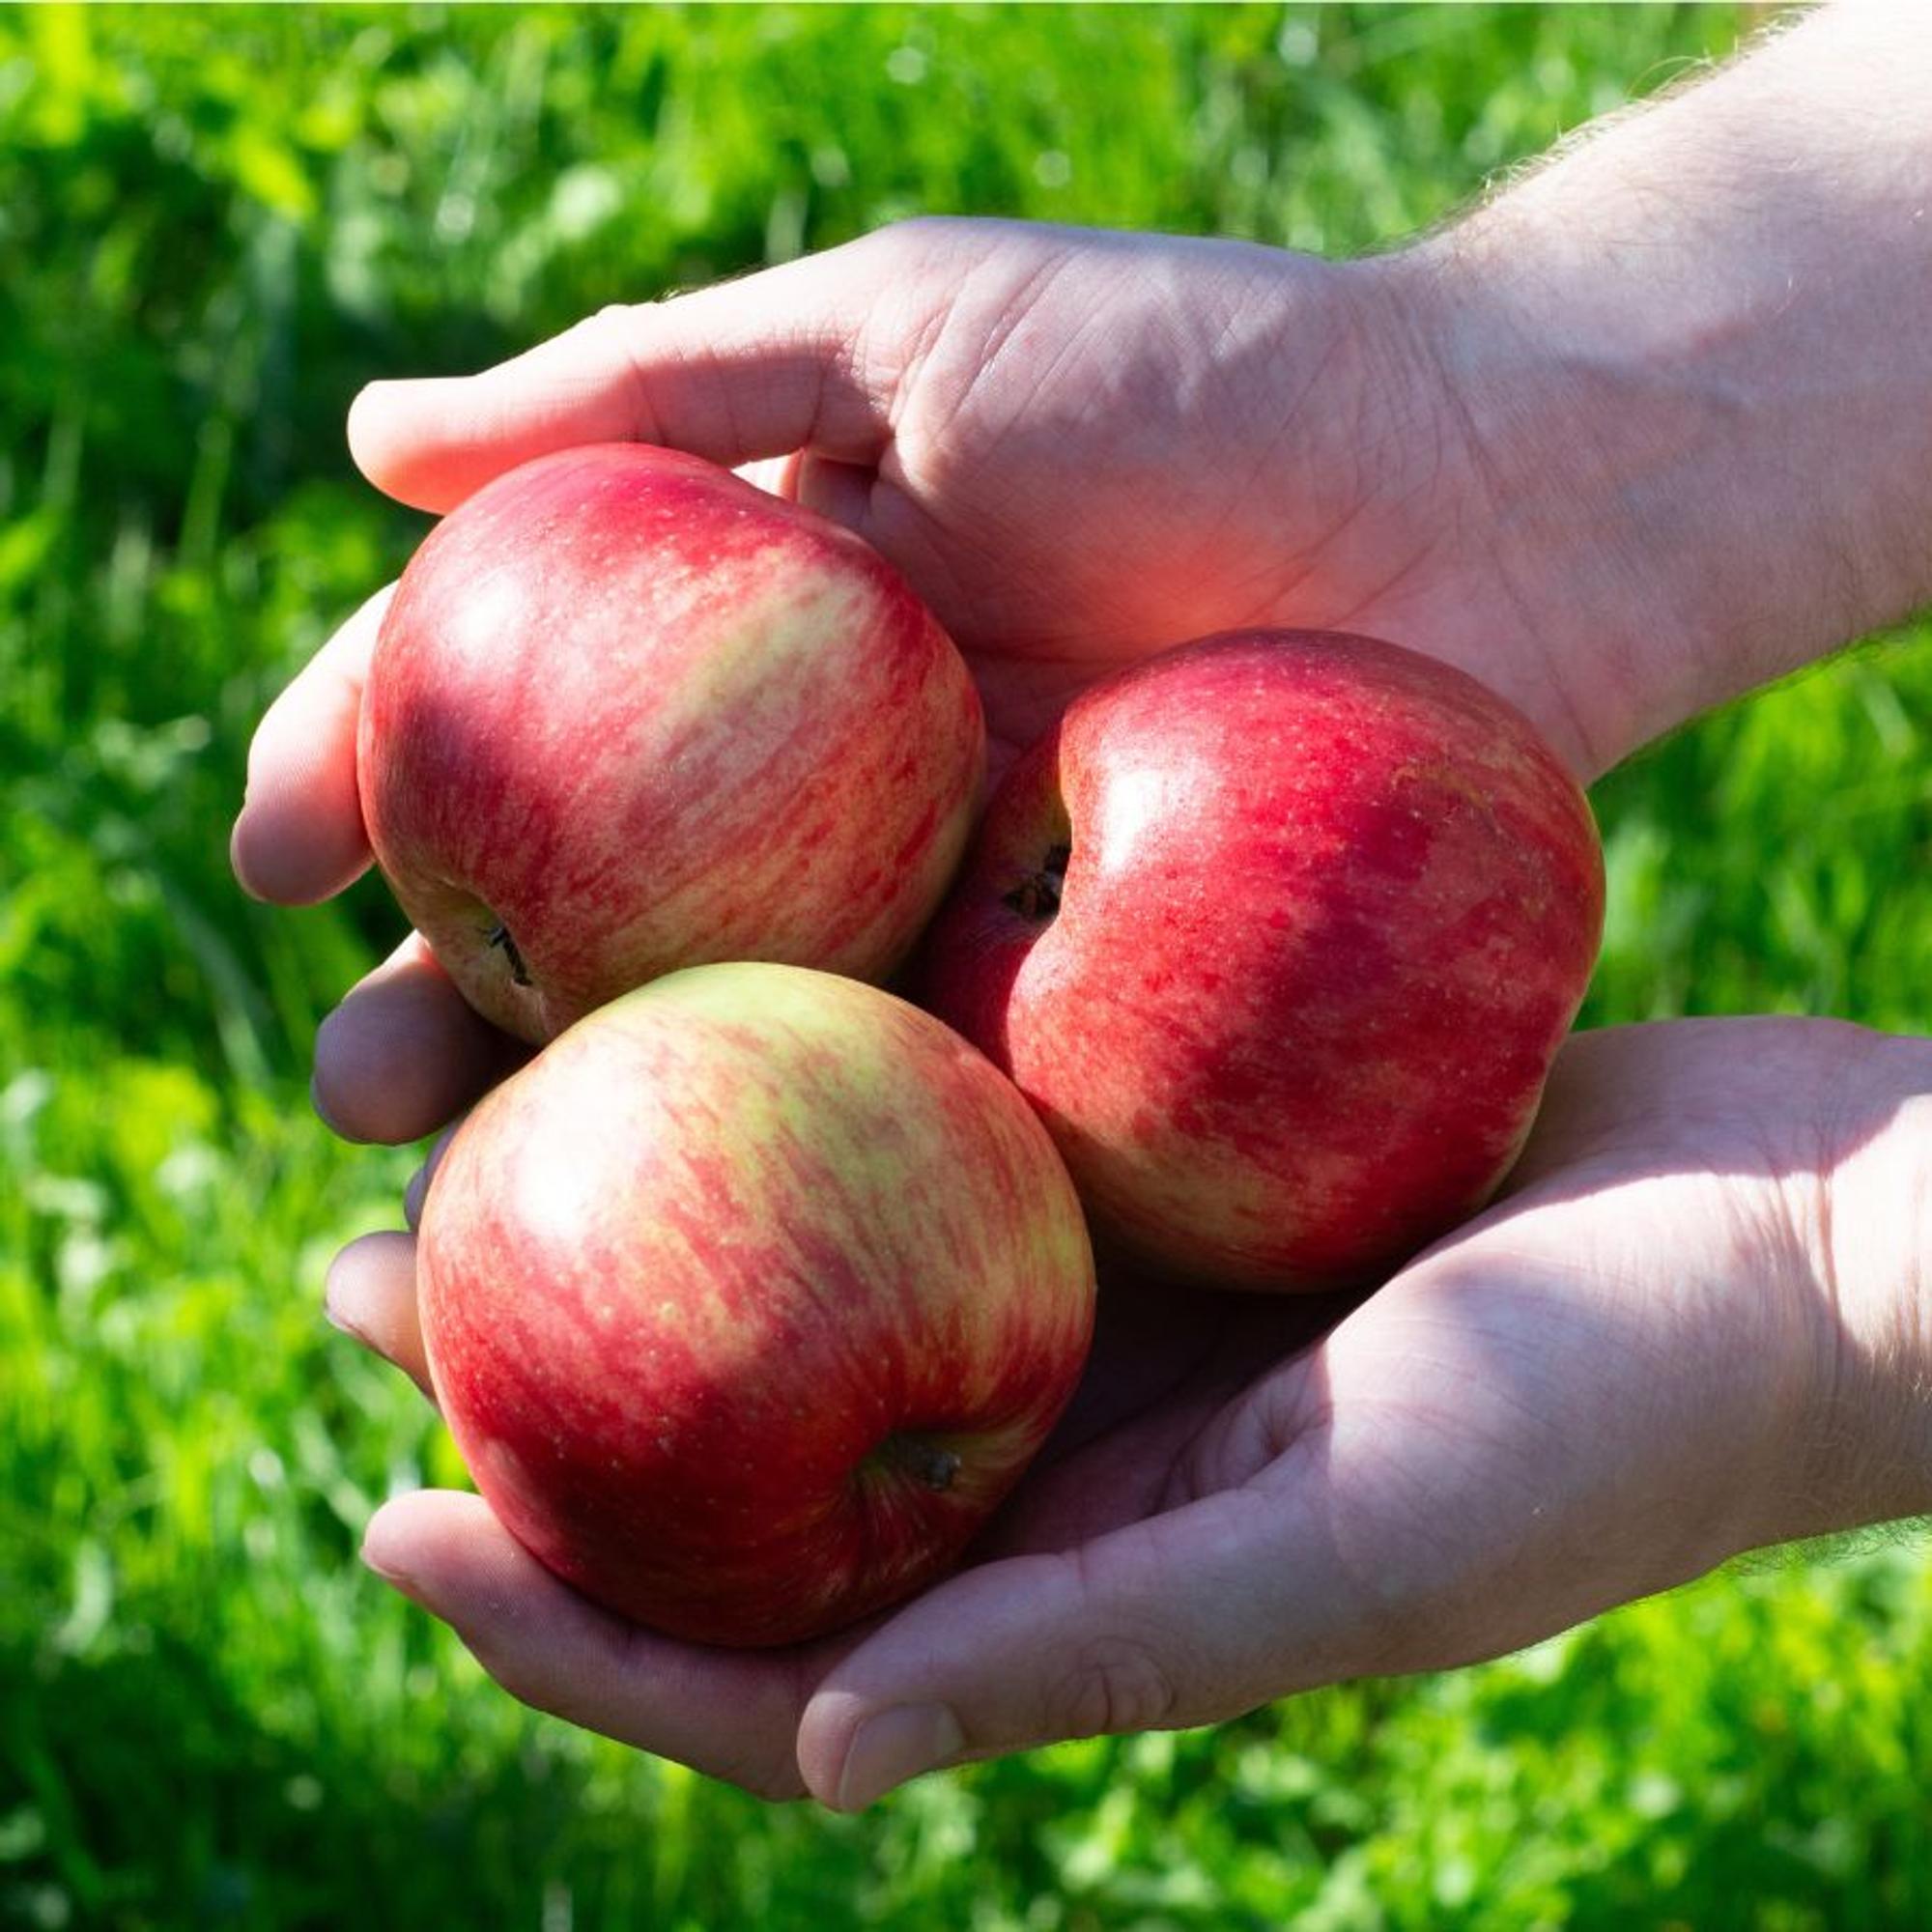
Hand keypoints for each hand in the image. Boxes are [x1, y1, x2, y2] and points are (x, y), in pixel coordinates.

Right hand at [234, 213, 1673, 1147]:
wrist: (1487, 495)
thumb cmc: (1201, 380)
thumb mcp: (905, 331)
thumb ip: (654, 382)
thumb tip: (367, 437)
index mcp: (765, 635)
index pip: (524, 709)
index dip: (380, 771)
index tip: (268, 847)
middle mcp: (829, 791)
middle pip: (600, 918)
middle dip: (452, 1004)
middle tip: (353, 1095)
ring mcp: (945, 911)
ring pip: (730, 1040)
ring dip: (592, 1123)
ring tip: (461, 1200)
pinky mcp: (1069, 1004)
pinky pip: (910, 1096)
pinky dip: (804, 1161)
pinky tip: (713, 1227)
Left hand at [326, 1016, 1931, 1806]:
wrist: (1815, 1226)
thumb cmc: (1634, 1413)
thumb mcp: (1365, 1550)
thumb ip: (1096, 1647)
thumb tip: (813, 1751)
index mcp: (1088, 1565)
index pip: (775, 1637)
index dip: (571, 1613)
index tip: (384, 1524)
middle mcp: (1074, 1425)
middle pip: (755, 1415)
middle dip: (551, 1362)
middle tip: (347, 1272)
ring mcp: (1118, 1270)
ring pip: (828, 1227)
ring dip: (661, 1173)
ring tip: (475, 1090)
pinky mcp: (1176, 1137)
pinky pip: (968, 1091)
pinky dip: (843, 1043)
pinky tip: (734, 949)